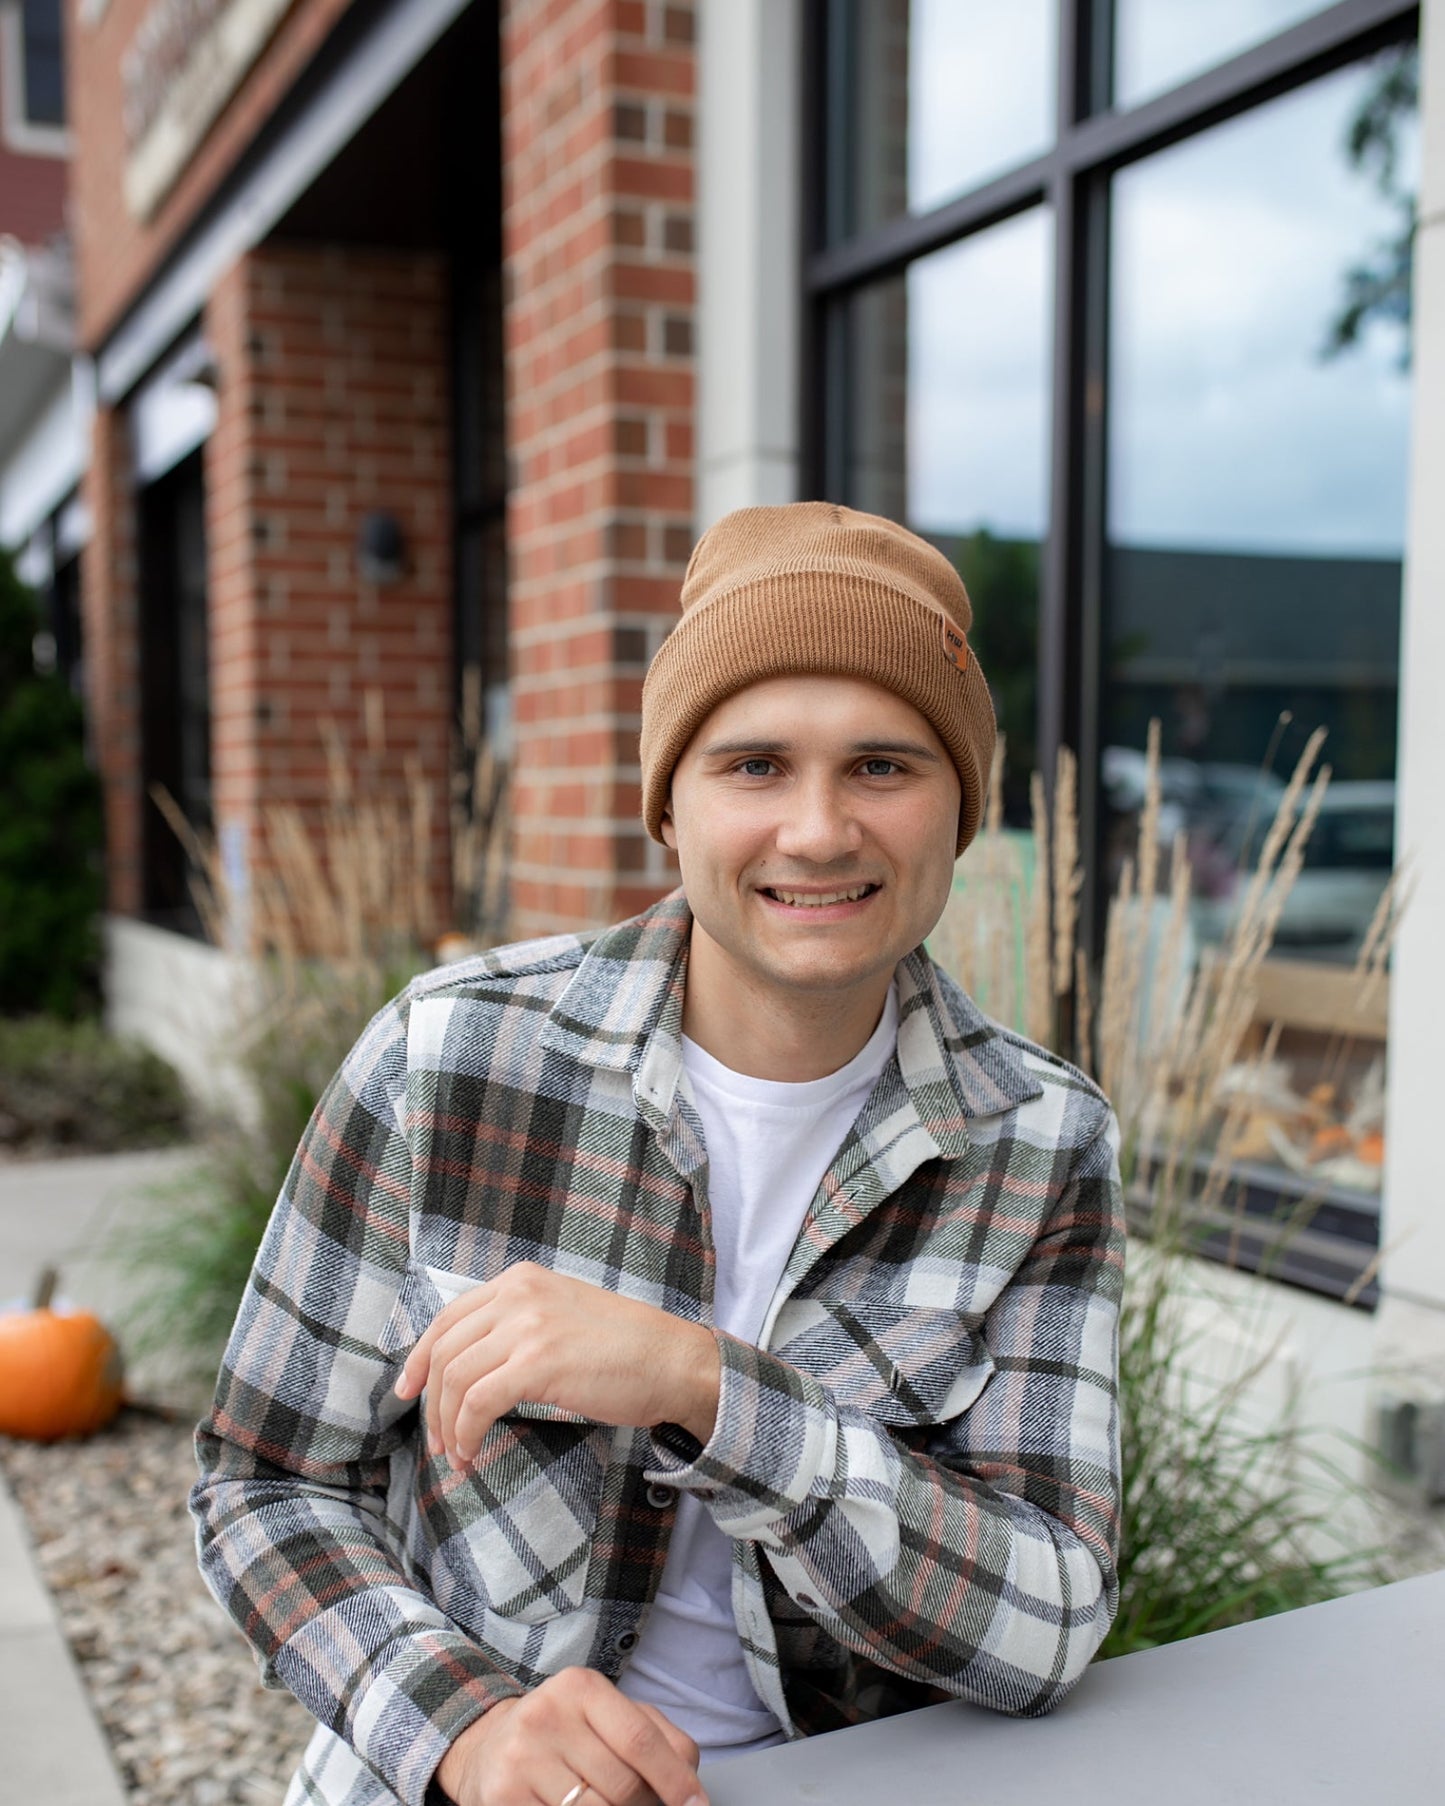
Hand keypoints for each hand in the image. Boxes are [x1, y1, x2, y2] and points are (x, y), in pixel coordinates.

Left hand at [394, 1262, 720, 1468]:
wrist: (673, 1360)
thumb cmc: (625, 1348)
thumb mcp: (561, 1314)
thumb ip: (518, 1325)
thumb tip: (472, 1367)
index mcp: (521, 1279)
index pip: (448, 1317)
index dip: (420, 1359)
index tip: (408, 1391)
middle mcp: (517, 1294)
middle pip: (445, 1349)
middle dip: (430, 1401)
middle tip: (436, 1439)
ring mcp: (527, 1325)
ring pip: (456, 1378)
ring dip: (447, 1424)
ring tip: (457, 1454)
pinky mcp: (537, 1361)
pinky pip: (477, 1402)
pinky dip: (467, 1433)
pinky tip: (473, 1452)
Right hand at [435, 1669, 706, 1805]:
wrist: (487, 1748)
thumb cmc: (562, 1734)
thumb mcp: (606, 1717)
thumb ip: (656, 1736)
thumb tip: (690, 1780)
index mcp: (580, 1687)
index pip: (640, 1739)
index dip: (675, 1780)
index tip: (696, 1805)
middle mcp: (546, 1715)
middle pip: (623, 1785)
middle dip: (644, 1805)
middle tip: (640, 1803)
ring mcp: (521, 1758)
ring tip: (604, 1801)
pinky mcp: (503, 1797)